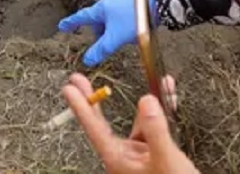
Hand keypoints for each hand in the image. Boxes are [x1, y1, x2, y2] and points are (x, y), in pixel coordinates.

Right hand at [57, 0, 155, 65]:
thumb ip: (101, 49)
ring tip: (125, 38)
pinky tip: (133, 30)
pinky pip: (122, 13)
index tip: (62, 26)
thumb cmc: (135, 19)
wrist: (158, 3)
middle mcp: (108, 0)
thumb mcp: (115, 38)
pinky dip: (122, 23)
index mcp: (100, 8)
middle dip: (100, 32)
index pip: (82, 17)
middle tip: (106, 43)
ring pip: (111, 17)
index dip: (71, 23)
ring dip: (113, 28)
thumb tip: (87, 60)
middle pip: (98, 19)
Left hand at [63, 73, 197, 173]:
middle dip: (94, 100)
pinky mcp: (154, 155)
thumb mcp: (165, 160)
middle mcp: (124, 157)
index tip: (69, 88)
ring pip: (137, 123)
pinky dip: (161, 113)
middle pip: (104, 124)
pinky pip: (153, 129)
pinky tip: (169, 98)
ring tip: (159, 82)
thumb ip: (155, 131)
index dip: (81, 107)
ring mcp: (139, 156)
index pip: (95, 129)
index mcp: (118, 160)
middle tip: (79, 80)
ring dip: (148, 104)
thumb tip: (146, 101)